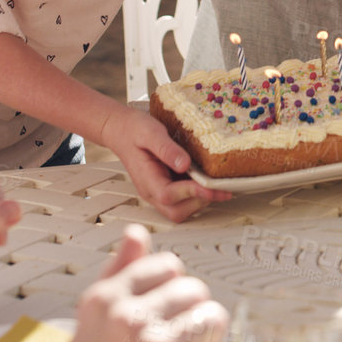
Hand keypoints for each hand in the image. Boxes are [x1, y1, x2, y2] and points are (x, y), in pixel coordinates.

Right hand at [65, 223, 228, 341]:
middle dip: (190, 315)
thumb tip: (137, 232)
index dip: (169, 292)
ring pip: (215, 317)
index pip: (168, 266)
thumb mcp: (90, 326)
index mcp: (104, 301)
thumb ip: (117, 276)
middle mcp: (128, 319)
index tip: (158, 314)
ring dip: (204, 341)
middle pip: (196, 289)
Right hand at [102, 108, 232, 223]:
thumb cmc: (133, 131)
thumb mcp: (150, 133)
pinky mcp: (166, 188)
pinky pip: (182, 201)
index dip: (192, 193)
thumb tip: (184, 164)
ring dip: (200, 201)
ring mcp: (158, 191)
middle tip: (219, 188)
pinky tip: (207, 182)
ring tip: (216, 185)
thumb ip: (166, 149)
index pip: (169, 195)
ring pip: (180, 210)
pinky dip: (197, 196)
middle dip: (200, 202)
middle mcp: (152, 190)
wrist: (121, 130)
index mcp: (146, 179)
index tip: (211, 186)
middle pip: (176, 212)